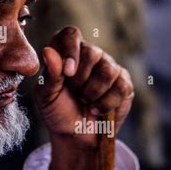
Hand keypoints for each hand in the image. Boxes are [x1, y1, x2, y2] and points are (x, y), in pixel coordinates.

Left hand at [34, 26, 133, 169]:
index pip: (71, 33)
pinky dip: (106, 103)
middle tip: (74, 92)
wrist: (75, 135)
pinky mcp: (124, 82)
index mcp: (66, 52)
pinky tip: (97, 109)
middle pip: (92, 51)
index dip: (71, 49)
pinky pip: (121, 87)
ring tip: (84, 101)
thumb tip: (48, 51)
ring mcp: (108, 67)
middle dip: (80, 79)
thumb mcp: (46, 96)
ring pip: (108, 70)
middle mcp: (88, 55)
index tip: (68, 73)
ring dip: (93, 93)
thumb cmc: (57, 111)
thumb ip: (50, 74)